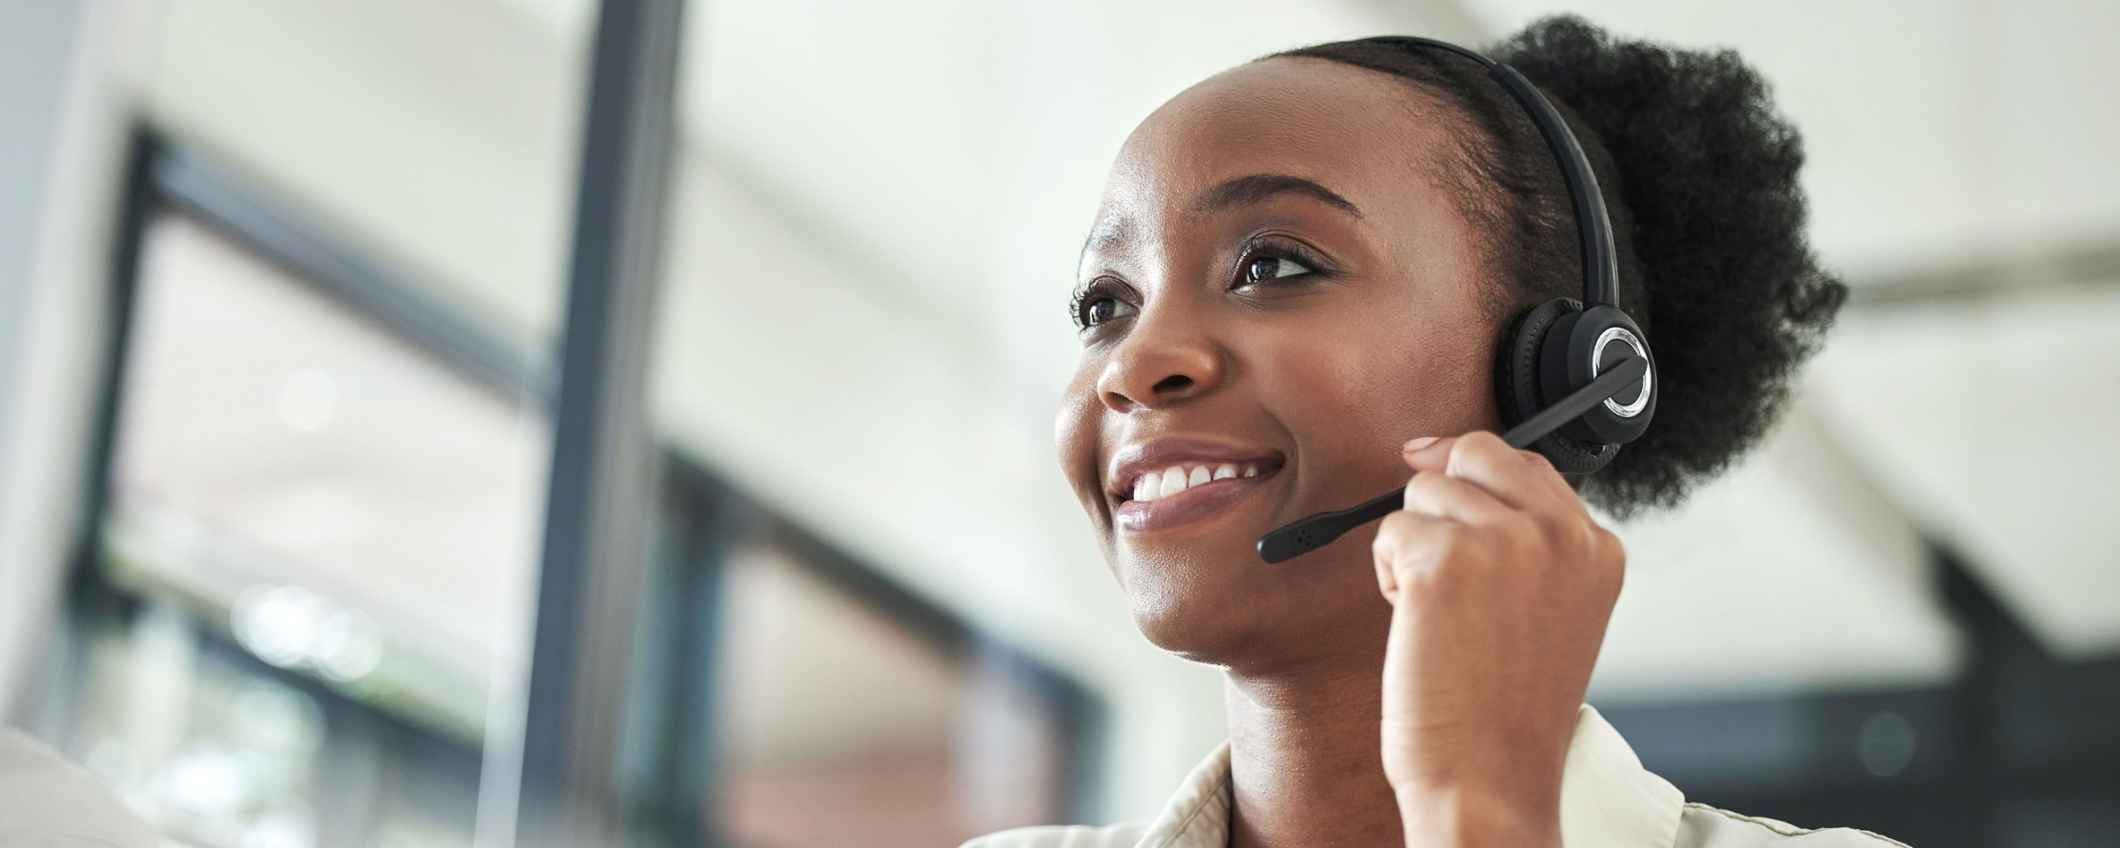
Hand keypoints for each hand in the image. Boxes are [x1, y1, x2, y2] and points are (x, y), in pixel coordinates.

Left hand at [1374, 432, 1624, 846]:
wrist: (1490, 779)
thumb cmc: (1507, 710)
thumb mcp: (1551, 609)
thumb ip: (1528, 539)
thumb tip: (1440, 454)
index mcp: (1599, 547)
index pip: (1525, 463)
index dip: (1474, 478)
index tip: (1448, 496)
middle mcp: (1562, 534)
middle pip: (1473, 454)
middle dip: (1441, 502)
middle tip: (1442, 575)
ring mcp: (1507, 541)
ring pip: (1422, 494)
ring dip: (1414, 550)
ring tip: (1443, 619)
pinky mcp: (1445, 560)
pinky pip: (1389, 532)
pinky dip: (1388, 578)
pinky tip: (1420, 628)